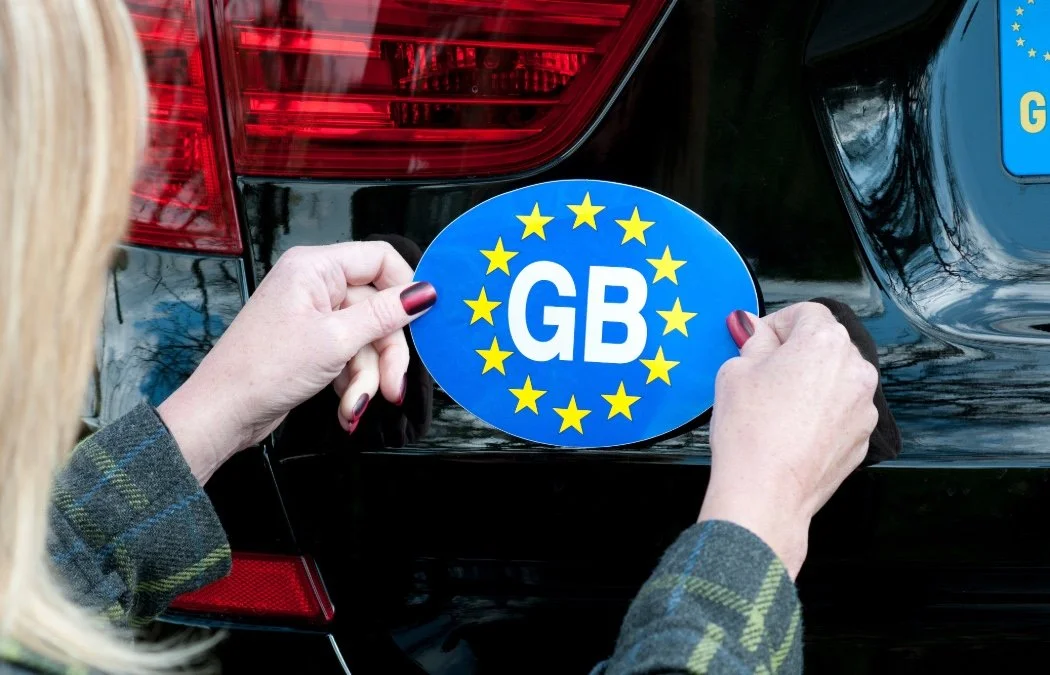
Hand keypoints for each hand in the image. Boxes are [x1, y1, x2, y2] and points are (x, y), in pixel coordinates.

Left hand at [157, 242, 436, 482]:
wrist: (224, 413)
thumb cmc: (264, 369)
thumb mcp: (336, 340)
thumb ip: (385, 314)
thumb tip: (425, 292)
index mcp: (316, 267)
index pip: (380, 259)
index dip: (405, 288)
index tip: (422, 321)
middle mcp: (315, 285)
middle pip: (378, 308)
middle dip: (386, 353)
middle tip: (392, 386)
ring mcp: (314, 316)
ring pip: (367, 339)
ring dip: (368, 376)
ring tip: (356, 405)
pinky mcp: (313, 344)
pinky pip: (350, 355)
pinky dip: (352, 382)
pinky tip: (345, 407)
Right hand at [699, 303, 878, 577]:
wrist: (767, 493)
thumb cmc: (750, 431)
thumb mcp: (735, 371)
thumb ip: (752, 341)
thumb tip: (753, 327)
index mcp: (824, 341)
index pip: (805, 312)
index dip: (776, 324)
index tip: (758, 342)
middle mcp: (855, 368)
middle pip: (825, 344)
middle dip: (796, 353)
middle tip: (762, 374)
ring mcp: (864, 405)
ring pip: (835, 378)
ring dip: (811, 382)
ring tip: (776, 407)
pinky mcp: (863, 436)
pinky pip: (841, 410)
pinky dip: (821, 412)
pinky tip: (791, 430)